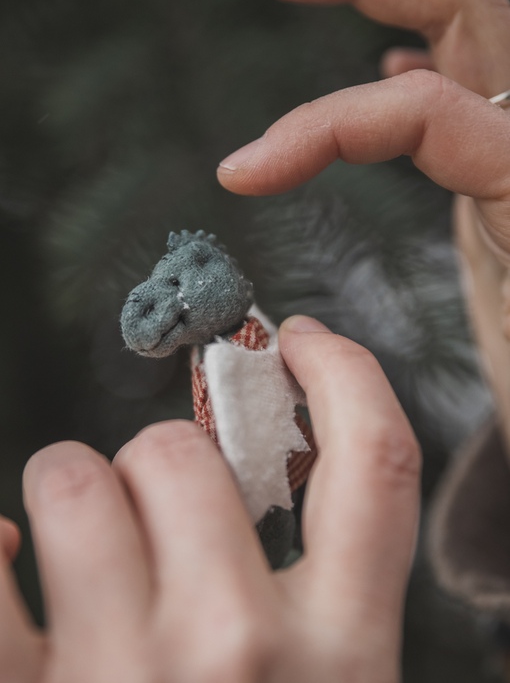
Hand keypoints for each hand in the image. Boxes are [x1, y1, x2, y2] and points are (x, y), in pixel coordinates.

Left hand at [2, 317, 419, 681]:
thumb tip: (217, 473)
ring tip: (76, 555)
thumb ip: (312, 598)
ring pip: (71, 480)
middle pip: (179, 452)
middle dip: (155, 459)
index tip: (298, 339)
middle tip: (151, 510)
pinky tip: (3, 560)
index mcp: (341, 657)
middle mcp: (239, 657)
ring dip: (68, 492)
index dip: (344, 374)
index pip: (377, 463)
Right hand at [217, 0, 509, 446]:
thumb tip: (386, 277)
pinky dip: (420, 62)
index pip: (424, 112)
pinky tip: (392, 66)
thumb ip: (508, 299)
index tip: (242, 174)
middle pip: (461, 13)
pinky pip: (467, 91)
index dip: (322, 128)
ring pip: (464, 38)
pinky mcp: (504, 180)